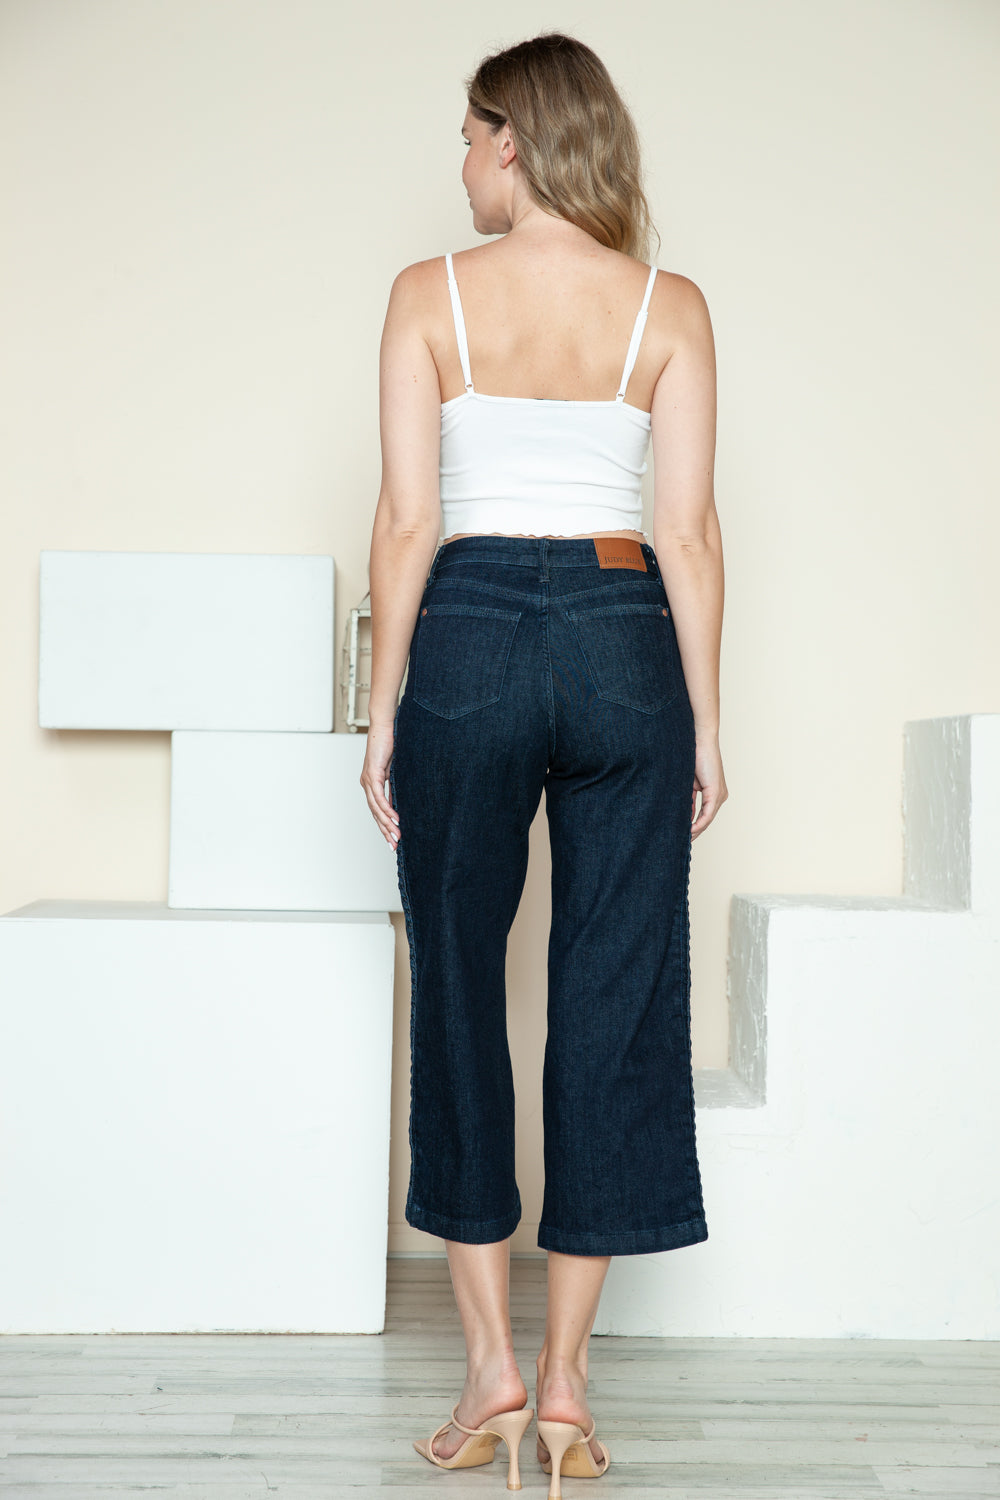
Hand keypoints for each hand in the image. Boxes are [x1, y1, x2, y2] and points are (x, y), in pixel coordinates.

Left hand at [360, 716, 399, 849]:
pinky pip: (379, 796)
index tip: (393, 840)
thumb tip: (400, 802)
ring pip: (376, 809)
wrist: (385, 726)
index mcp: (371, 784)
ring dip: (387, 824)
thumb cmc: (391, 744)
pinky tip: (395, 818)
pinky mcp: (372, 774)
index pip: (377, 810)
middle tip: (393, 846)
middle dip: (385, 831)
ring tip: (396, 836)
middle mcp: (367, 784)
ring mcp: (368, 780)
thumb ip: (395, 786)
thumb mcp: (395, 770)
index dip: (384, 826)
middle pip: (375, 814)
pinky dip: (386, 809)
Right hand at [691, 733, 727, 839]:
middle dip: (694, 832)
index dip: (692, 826)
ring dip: (695, 830)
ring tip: (684, 840)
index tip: (681, 834)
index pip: (703, 815)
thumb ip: (687, 798)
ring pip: (707, 820)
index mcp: (713, 792)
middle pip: (706, 820)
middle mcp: (719, 796)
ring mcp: (719, 795)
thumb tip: (682, 815)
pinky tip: (689, 830)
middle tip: (681, 842)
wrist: (699, 740)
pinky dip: (698, 823)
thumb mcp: (687, 783)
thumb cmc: (691, 756)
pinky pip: (707, 814)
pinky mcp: (716, 793)